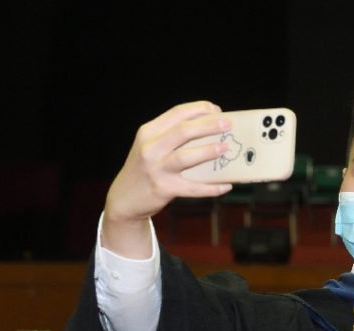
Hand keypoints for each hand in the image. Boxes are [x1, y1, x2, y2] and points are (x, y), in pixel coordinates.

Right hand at [102, 101, 232, 257]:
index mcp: (148, 132)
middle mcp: (150, 148)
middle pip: (183, 131)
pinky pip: (193, 188)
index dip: (199, 109)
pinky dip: (211, 188)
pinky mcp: (164, 189)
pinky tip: (226, 186)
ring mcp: (156, 169)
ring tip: (225, 148)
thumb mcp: (150, 146)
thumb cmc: (144, 168)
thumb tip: (208, 130)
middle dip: (208, 125)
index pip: (176, 113)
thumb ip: (171, 136)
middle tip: (228, 124)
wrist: (124, 198)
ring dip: (208, 151)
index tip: (217, 110)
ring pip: (186, 156)